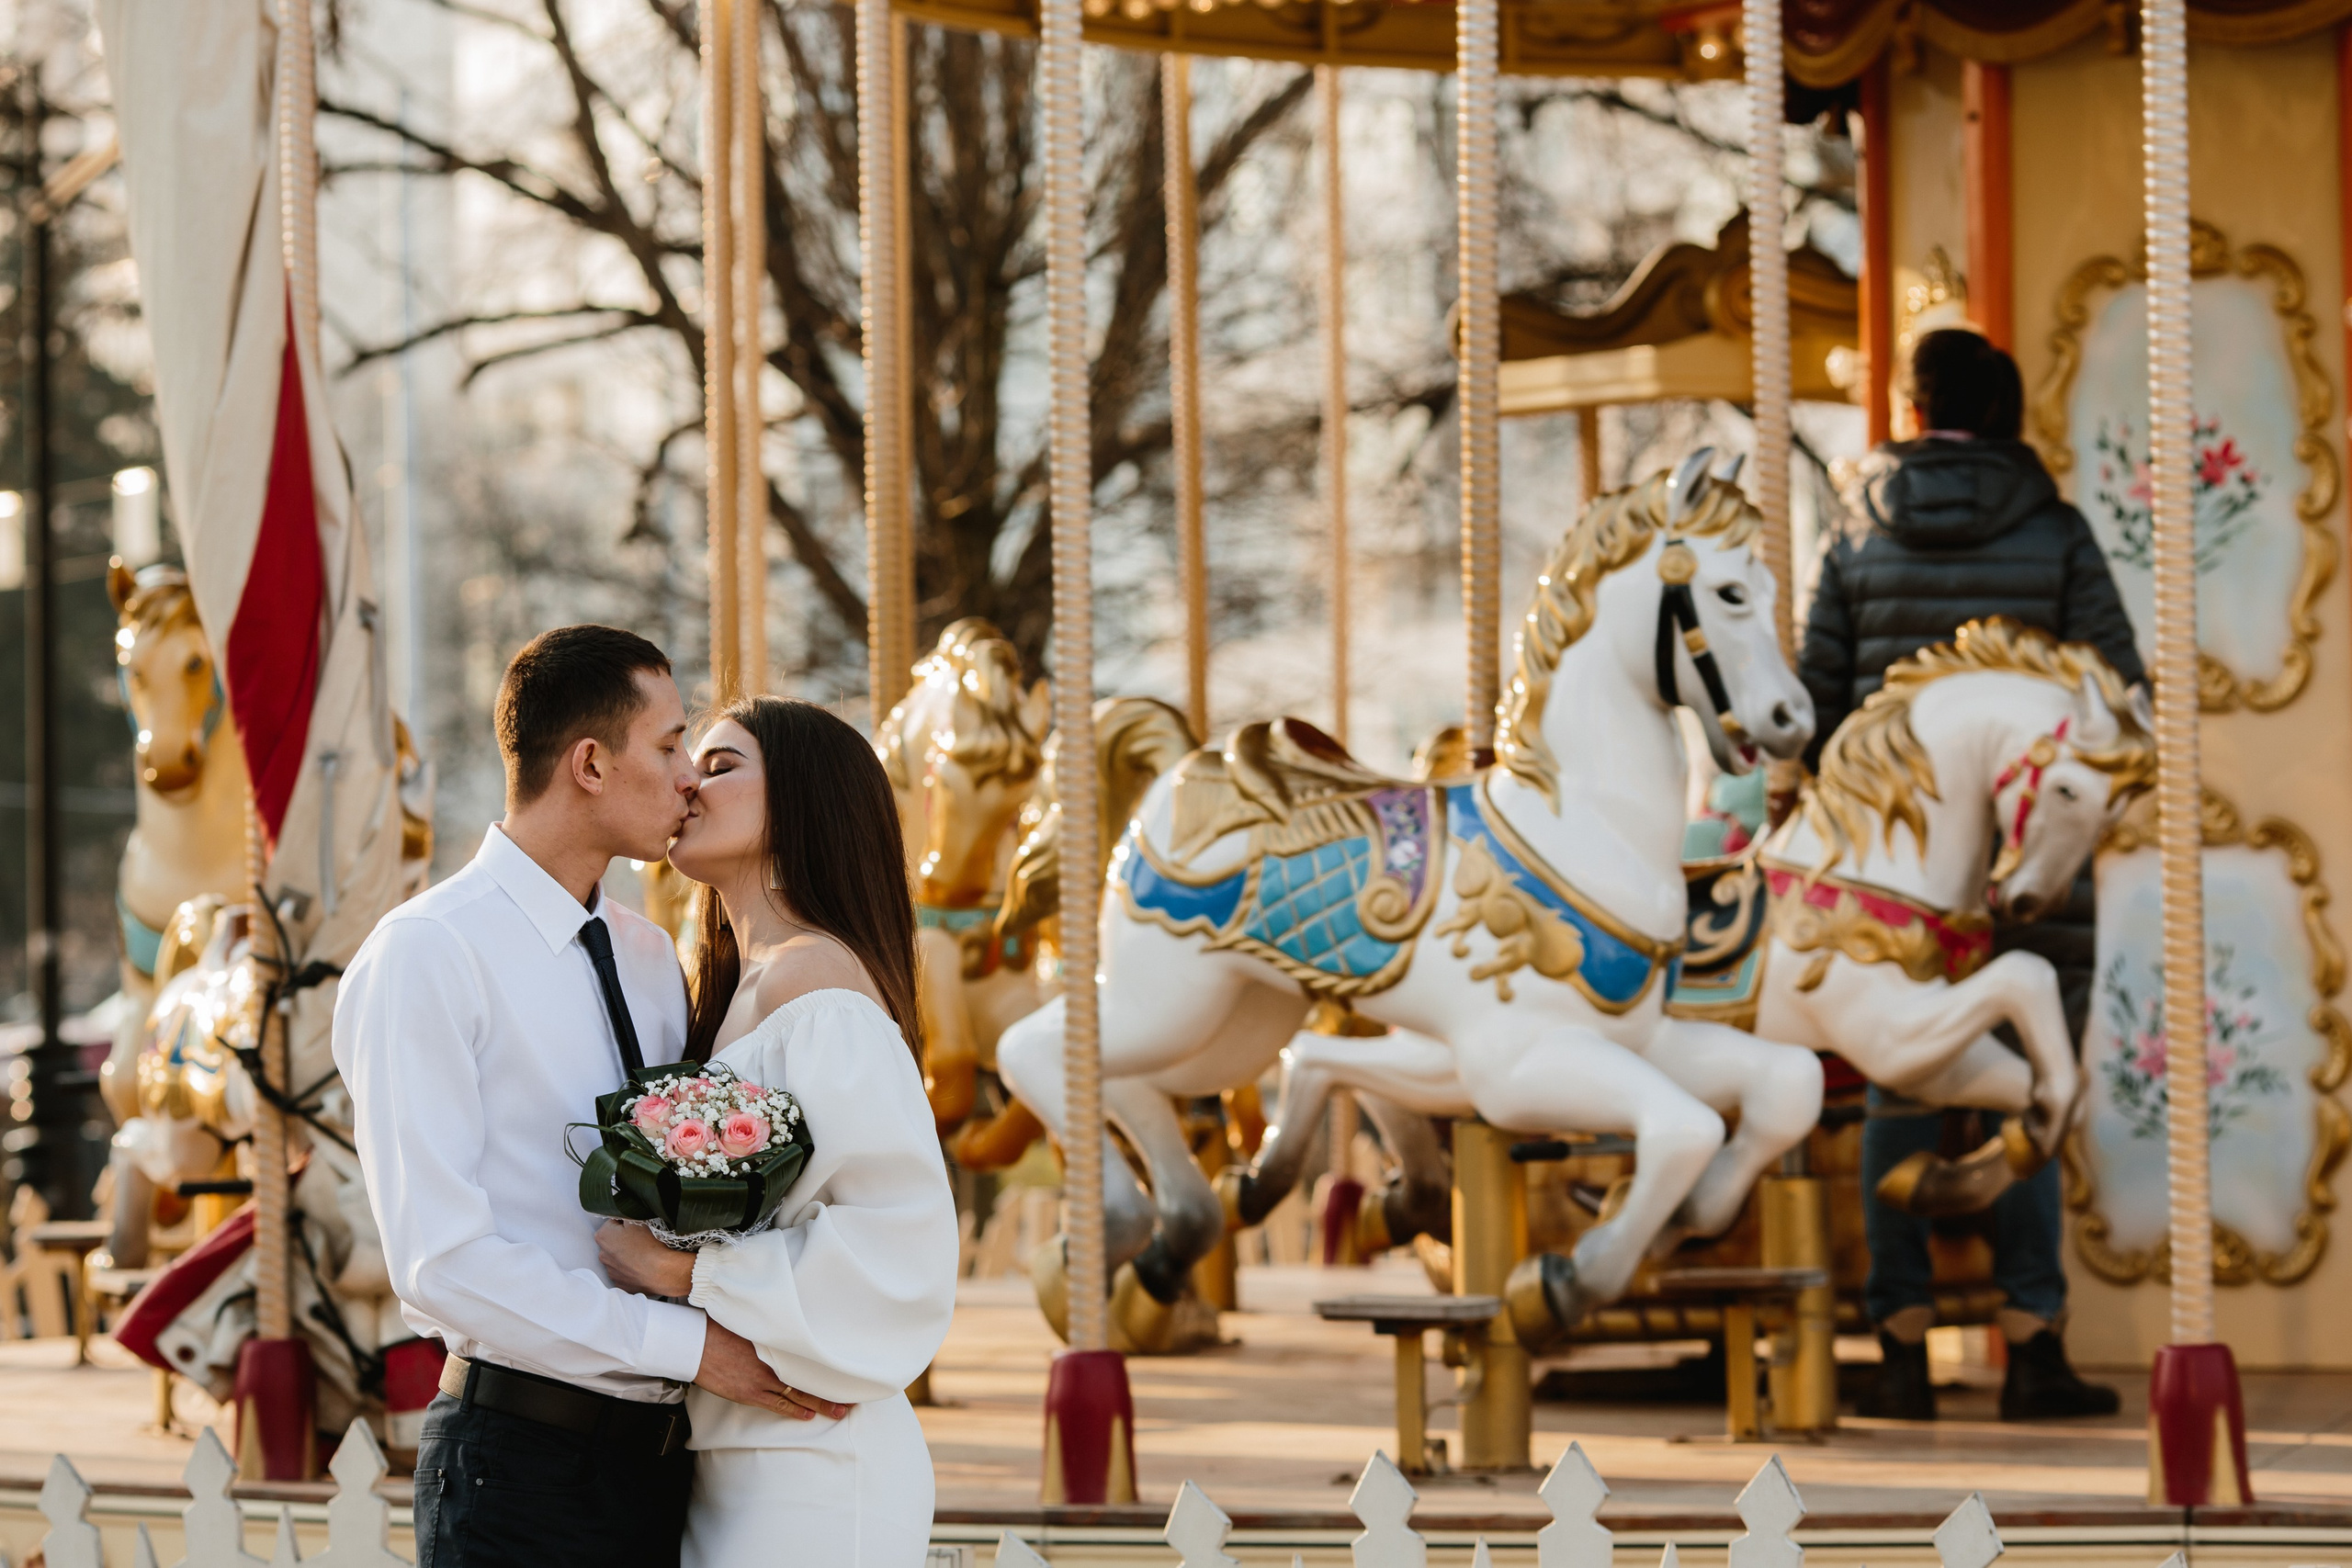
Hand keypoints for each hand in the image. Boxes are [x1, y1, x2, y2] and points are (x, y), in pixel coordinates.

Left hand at [598, 1220, 695, 1297]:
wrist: (661, 1272)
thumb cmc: (649, 1245)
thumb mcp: (637, 1219)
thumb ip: (625, 1213)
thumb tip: (622, 1213)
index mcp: (603, 1236)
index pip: (612, 1222)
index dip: (625, 1222)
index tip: (636, 1226)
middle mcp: (602, 1255)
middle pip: (613, 1241)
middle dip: (623, 1238)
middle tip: (641, 1239)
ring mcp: (611, 1271)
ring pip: (618, 1257)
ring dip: (626, 1254)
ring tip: (643, 1253)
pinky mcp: (620, 1283)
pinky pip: (624, 1272)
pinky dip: (631, 1268)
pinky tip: (642, 1265)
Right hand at [692, 1321, 852, 1421]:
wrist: (694, 1343)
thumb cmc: (719, 1327)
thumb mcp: (751, 1322)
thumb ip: (772, 1326)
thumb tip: (789, 1321)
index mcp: (776, 1343)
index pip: (811, 1356)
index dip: (830, 1367)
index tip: (848, 1371)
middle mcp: (773, 1362)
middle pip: (810, 1378)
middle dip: (832, 1390)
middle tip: (854, 1399)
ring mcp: (761, 1380)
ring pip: (798, 1394)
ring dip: (820, 1404)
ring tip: (840, 1411)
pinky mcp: (748, 1393)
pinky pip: (777, 1404)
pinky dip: (794, 1410)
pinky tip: (808, 1415)